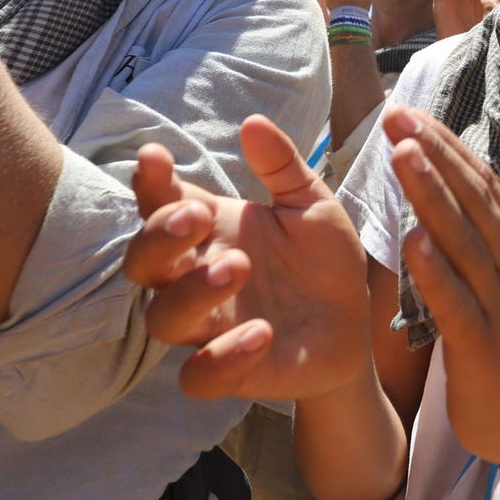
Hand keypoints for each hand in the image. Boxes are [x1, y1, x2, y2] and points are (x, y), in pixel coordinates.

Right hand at [122, 115, 369, 400]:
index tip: (155, 155)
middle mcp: (197, 278)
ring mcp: (210, 327)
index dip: (150, 183)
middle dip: (159, 237)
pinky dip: (219, 359)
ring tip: (238, 266)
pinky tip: (261, 334)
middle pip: (143, 262)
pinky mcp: (232, 370)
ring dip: (192, 292)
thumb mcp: (312, 204)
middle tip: (197, 216)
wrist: (356, 321)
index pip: (161, 205)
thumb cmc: (322, 258)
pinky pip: (199, 377)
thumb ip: (282, 167)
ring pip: (163, 319)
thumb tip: (253, 122)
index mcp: (210, 232)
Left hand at [385, 106, 499, 466]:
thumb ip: (472, 233)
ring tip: (402, 156)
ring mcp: (498, 302)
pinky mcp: (480, 343)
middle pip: (472, 198)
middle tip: (398, 117)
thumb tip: (444, 183)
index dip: (447, 145)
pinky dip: (435, 270)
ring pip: (463, 240)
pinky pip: (456, 301)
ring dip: (432, 195)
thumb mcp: (492, 276)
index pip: (481, 182)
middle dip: (435, 153)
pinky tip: (411, 241)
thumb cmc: (497, 339)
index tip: (410, 112)